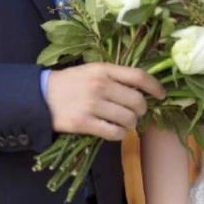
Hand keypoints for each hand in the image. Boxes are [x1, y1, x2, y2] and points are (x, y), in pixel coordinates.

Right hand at [46, 63, 164, 139]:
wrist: (41, 96)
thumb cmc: (70, 82)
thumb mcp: (92, 70)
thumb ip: (114, 76)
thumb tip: (141, 87)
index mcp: (103, 69)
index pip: (138, 76)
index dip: (155, 86)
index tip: (162, 94)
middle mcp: (100, 85)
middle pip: (137, 101)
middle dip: (141, 109)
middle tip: (136, 112)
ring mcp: (92, 105)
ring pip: (128, 119)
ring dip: (130, 123)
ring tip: (123, 122)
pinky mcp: (84, 123)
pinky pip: (114, 133)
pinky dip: (119, 134)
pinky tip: (114, 130)